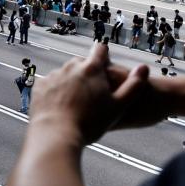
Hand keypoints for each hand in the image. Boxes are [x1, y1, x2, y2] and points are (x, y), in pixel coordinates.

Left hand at [30, 41, 148, 145]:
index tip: (105, 57)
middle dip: (87, 71)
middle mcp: (71, 67)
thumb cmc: (89, 123)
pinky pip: (50, 84)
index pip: (100, 50)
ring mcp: (54, 75)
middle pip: (81, 62)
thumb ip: (133, 86)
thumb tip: (144, 67)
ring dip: (70, 82)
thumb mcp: (119, 107)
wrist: (55, 135)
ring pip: (65, 73)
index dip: (104, 53)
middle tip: (92, 90)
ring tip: (75, 102)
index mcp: (91, 68)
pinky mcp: (40, 86)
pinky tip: (61, 105)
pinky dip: (56, 91)